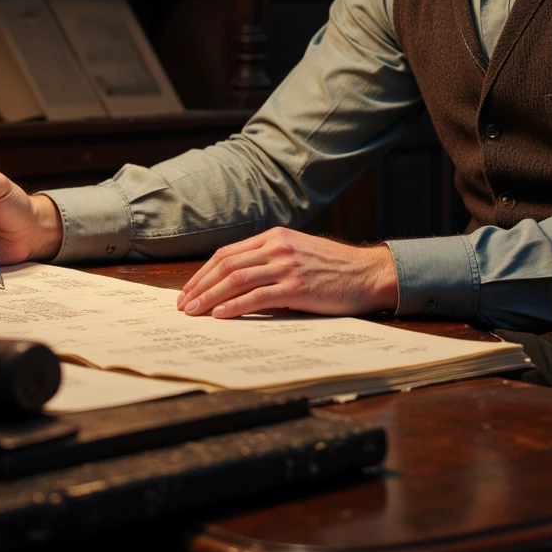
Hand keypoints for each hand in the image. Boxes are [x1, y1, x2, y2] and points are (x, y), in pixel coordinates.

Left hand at [176, 227, 398, 318]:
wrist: (367, 273)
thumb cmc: (334, 268)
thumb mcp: (298, 252)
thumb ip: (270, 259)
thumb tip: (237, 280)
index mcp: (275, 237)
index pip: (228, 253)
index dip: (204, 272)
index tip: (189, 289)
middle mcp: (277, 247)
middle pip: (226, 265)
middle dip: (200, 285)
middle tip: (183, 305)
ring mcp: (287, 266)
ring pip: (236, 279)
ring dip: (210, 297)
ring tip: (193, 312)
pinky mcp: (297, 287)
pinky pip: (257, 297)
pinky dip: (234, 306)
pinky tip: (220, 315)